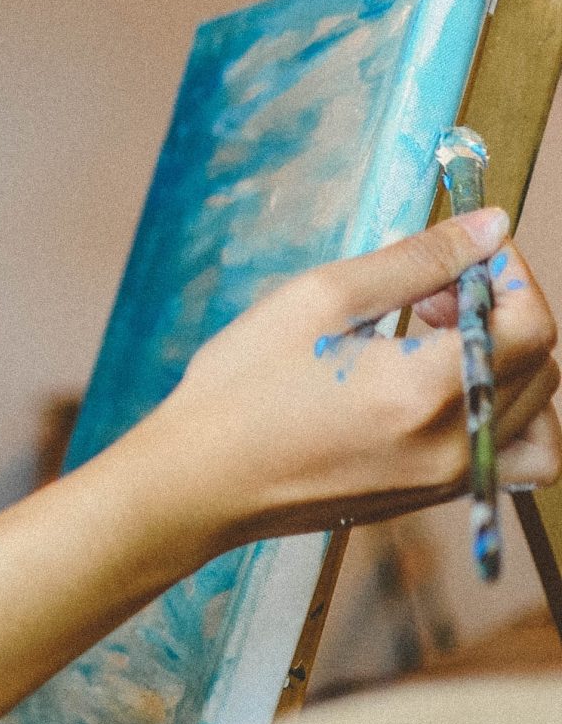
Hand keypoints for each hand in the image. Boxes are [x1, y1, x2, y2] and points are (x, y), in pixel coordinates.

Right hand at [110, 209, 561, 557]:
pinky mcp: (431, 496)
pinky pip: (510, 454)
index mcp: (427, 389)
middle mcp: (453, 443)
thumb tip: (489, 227)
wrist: (197, 480)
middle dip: (500, 310)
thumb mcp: (320, 299)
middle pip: (539, 363)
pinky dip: (502, 412)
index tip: (469, 250)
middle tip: (431, 291)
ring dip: (507, 360)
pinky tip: (444, 388)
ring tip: (441, 341)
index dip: (511, 274)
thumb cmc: (242, 386)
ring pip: (535, 410)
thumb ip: (416, 260)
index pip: (530, 323)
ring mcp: (447, 479)